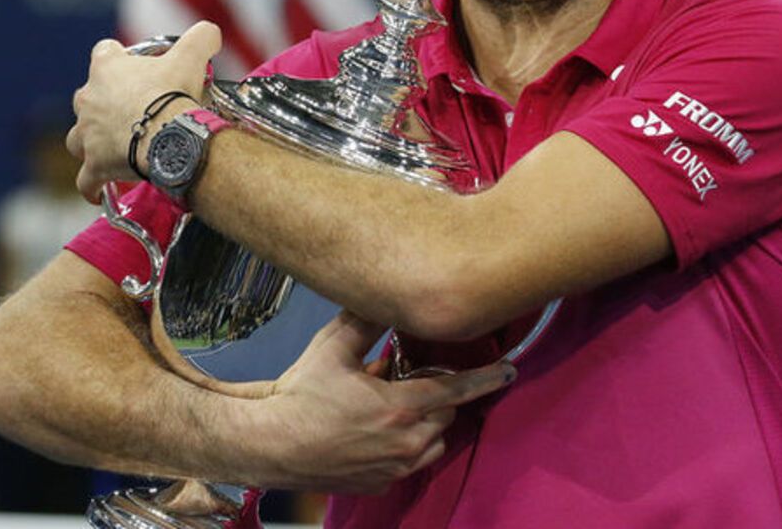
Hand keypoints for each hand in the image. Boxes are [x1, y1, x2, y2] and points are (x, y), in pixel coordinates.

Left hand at [67, 21, 220, 199]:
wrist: (168, 136)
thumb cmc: (173, 94)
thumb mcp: (192, 54)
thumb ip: (201, 37)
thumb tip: (210, 32)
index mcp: (106, 68)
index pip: (104, 52)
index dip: (119, 59)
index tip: (136, 68)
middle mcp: (88, 99)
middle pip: (88, 97)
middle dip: (104, 103)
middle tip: (136, 111)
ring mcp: (87, 134)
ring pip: (79, 137)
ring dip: (92, 141)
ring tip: (115, 146)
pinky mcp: (94, 165)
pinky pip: (86, 179)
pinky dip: (92, 184)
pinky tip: (99, 189)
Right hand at [255, 312, 514, 493]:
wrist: (271, 444)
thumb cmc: (301, 395)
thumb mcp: (334, 348)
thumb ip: (368, 321)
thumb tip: (389, 296)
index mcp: (400, 407)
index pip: (457, 390)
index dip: (486, 378)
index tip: (509, 370)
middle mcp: (405, 443)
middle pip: (447, 415)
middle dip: (438, 396)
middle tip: (411, 380)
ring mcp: (394, 469)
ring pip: (435, 443)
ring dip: (428, 423)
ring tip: (398, 406)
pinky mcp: (380, 484)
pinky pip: (411, 464)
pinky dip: (407, 446)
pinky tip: (380, 430)